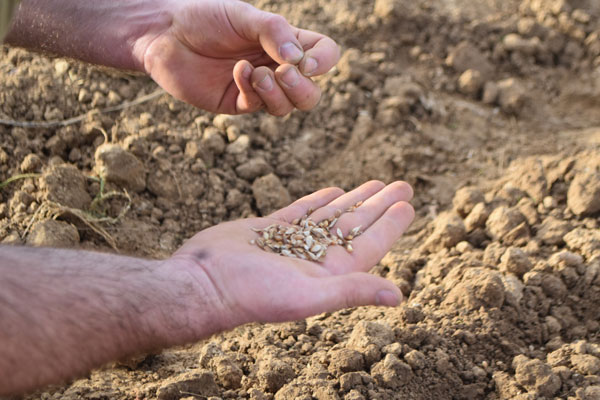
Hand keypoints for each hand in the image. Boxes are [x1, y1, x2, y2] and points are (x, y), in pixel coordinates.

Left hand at [136, 0, 340, 114]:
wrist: (166, 33)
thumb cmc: (206, 18)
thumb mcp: (243, 16)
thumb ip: (274, 32)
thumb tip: (299, 59)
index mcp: (285, 42)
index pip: (323, 55)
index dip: (324, 62)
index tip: (307, 62)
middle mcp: (276, 67)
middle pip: (310, 93)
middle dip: (302, 89)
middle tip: (284, 74)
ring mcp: (257, 88)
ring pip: (286, 107)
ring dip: (276, 92)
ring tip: (257, 73)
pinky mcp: (236, 102)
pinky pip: (256, 106)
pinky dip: (251, 89)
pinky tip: (238, 71)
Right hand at [168, 181, 413, 335]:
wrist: (202, 282)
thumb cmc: (252, 294)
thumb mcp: (307, 294)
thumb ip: (352, 291)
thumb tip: (400, 297)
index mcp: (327, 274)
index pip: (368, 245)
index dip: (390, 224)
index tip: (409, 204)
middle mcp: (312, 259)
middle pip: (355, 226)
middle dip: (379, 205)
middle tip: (402, 185)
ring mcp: (290, 243)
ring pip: (331, 216)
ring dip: (354, 199)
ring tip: (375, 183)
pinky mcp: (268, 230)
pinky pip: (301, 211)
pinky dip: (318, 200)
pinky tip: (334, 191)